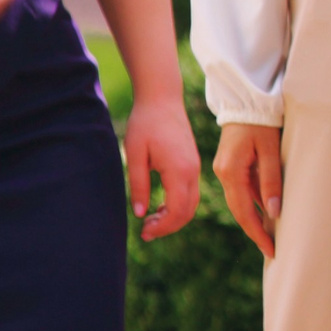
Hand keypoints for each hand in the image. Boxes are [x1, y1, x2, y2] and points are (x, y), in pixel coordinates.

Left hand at [125, 95, 203, 241]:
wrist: (162, 98)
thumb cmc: (145, 124)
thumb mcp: (135, 155)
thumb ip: (138, 186)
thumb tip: (141, 214)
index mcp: (179, 170)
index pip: (177, 211)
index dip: (162, 227)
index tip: (143, 232)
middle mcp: (192, 171)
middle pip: (188, 211)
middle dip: (169, 226)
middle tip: (146, 232)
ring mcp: (195, 166)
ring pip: (192, 203)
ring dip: (174, 217)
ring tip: (151, 220)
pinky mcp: (193, 163)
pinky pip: (191, 192)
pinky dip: (179, 205)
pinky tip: (160, 206)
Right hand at [212, 122, 282, 258]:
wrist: (247, 100)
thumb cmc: (263, 122)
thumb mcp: (271, 150)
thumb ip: (271, 180)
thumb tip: (273, 213)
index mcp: (231, 172)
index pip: (245, 211)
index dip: (258, 232)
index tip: (271, 249)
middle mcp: (224, 174)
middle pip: (240, 210)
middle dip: (256, 230)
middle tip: (272, 249)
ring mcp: (225, 170)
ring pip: (241, 201)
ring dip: (255, 218)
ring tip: (271, 237)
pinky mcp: (231, 165)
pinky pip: (242, 190)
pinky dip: (253, 203)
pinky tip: (265, 213)